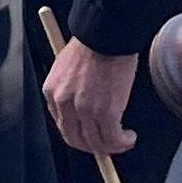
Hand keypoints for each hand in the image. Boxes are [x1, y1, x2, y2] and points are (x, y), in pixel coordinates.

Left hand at [45, 36, 138, 157]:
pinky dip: (123, 142)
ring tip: (123, 141)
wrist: (106, 36)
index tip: (90, 134)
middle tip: (106, 145)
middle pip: (75, 140)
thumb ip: (69, 88)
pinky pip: (113, 139)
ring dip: (111, 147)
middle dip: (91, 147)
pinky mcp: (106, 112)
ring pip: (96, 143)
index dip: (78, 134)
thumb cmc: (91, 45)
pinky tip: (130, 137)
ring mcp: (84, 110)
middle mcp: (64, 103)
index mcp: (51, 92)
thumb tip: (82, 107)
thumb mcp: (66, 67)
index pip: (61, 124)